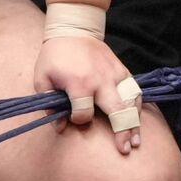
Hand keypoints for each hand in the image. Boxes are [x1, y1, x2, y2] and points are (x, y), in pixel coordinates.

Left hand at [34, 36, 140, 156]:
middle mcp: (100, 80)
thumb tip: (60, 126)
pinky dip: (137, 107)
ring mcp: (115, 75)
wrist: (74, 30)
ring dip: (134, 123)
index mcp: (79, 83)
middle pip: (117, 111)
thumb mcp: (42, 77)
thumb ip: (49, 103)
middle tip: (124, 150)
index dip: (78, 120)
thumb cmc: (55, 56)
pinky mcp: (123, 70)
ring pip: (131, 103)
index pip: (83, 113)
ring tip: (135, 141)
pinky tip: (136, 120)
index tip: (75, 118)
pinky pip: (135, 91)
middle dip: (121, 132)